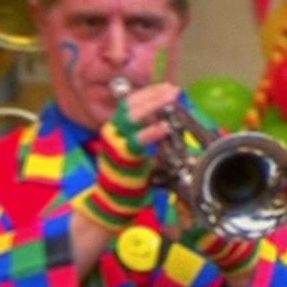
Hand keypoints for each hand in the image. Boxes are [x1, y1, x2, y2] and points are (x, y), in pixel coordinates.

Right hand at [75, 85, 183, 235]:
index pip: (131, 102)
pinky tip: (164, 126)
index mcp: (117, 127)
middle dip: (154, 95)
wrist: (113, 199)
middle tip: (173, 90)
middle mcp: (113, 131)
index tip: (166, 87)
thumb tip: (165, 118)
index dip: (149, 93)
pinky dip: (151, 132)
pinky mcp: (122, 157)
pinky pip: (137, 141)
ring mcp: (115, 143)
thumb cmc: (128, 173)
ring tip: (170, 99)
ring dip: (153, 106)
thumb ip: (147, 133)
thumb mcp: (138, 148)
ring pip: (132, 118)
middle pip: (132, 105)